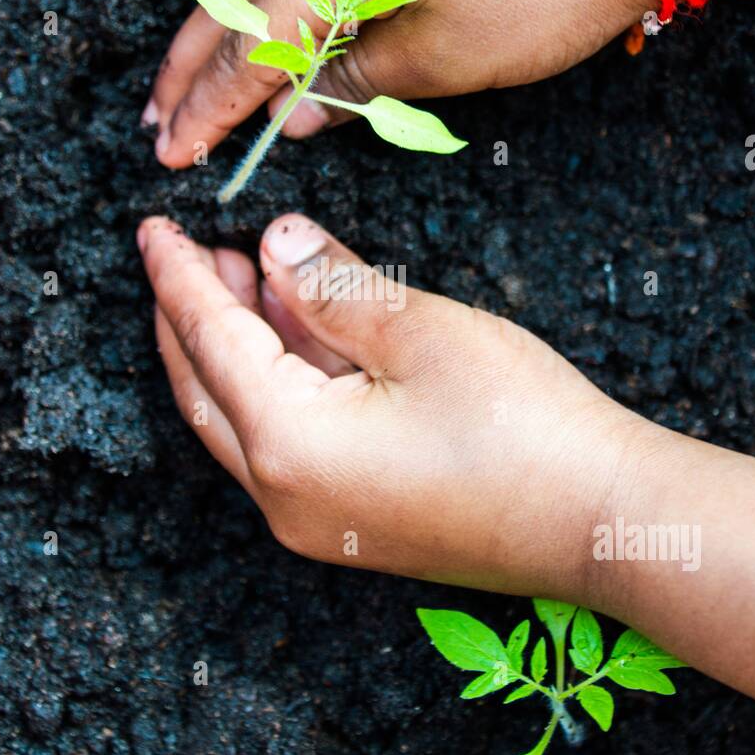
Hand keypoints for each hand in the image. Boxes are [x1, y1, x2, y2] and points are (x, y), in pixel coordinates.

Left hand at [136, 211, 637, 597]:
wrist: (601, 524)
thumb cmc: (524, 427)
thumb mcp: (420, 332)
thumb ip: (331, 283)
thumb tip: (274, 243)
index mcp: (289, 446)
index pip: (211, 342)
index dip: (181, 276)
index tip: (153, 228)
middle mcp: (284, 498)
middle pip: (206, 393)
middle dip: (191, 318)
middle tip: (193, 251)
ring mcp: (317, 522)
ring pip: (243, 423)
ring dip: (235, 352)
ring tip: (243, 279)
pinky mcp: (353, 526)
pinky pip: (285, 448)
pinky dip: (278, 388)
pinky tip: (298, 339)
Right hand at [144, 0, 656, 167]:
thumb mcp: (445, 59)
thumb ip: (354, 86)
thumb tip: (294, 114)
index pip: (253, 41)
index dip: (211, 107)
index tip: (175, 152)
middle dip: (194, 63)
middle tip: (156, 121)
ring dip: (231, 24)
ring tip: (194, 82)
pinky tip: (267, 28)